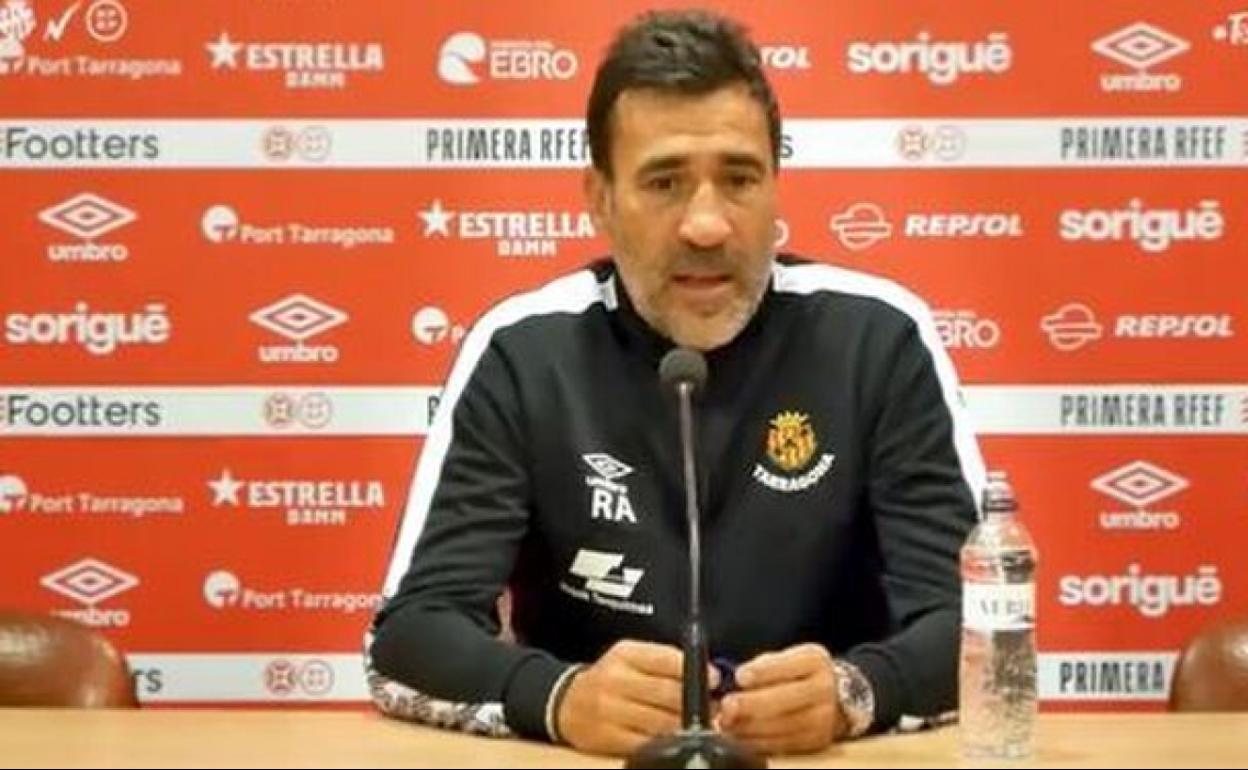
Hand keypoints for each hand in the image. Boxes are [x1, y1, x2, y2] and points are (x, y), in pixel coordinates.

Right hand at [556, 639, 702, 755]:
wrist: (565, 704)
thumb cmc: (610, 679)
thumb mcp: (630, 657)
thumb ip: (665, 661)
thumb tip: (708, 675)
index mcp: (624, 655)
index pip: (667, 659)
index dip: (697, 671)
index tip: (715, 680)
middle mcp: (614, 681)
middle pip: (668, 694)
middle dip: (698, 703)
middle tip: (716, 708)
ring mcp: (609, 712)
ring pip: (662, 723)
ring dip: (688, 726)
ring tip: (703, 726)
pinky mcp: (607, 740)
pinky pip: (648, 745)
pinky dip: (668, 744)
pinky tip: (677, 740)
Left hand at [718, 643, 841, 754]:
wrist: (835, 697)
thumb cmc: (799, 674)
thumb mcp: (787, 658)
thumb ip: (761, 666)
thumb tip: (735, 680)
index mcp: (814, 661)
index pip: (787, 665)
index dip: (762, 672)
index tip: (739, 676)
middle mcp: (823, 689)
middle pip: (783, 700)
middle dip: (750, 705)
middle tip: (727, 706)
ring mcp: (822, 719)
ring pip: (779, 727)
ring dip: (746, 727)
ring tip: (726, 723)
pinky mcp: (815, 742)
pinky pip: (780, 745)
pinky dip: (755, 742)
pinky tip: (739, 735)